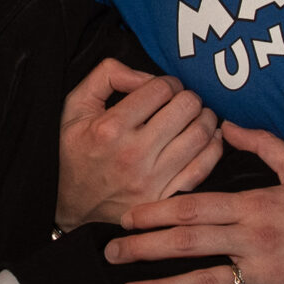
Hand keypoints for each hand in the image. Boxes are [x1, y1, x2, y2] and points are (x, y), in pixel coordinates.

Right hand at [57, 58, 225, 230]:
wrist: (69, 207)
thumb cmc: (74, 152)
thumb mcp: (75, 106)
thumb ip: (107, 76)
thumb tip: (145, 76)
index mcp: (110, 128)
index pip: (160, 89)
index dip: (167, 82)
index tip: (164, 89)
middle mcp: (133, 154)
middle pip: (186, 109)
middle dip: (189, 97)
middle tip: (183, 101)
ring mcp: (152, 180)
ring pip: (200, 135)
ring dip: (206, 118)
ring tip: (197, 115)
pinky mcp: (164, 198)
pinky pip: (203, 168)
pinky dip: (214, 147)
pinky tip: (208, 138)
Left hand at [105, 122, 283, 283]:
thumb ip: (263, 145)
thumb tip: (226, 125)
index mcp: (256, 205)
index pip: (194, 207)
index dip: (155, 212)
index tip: (125, 216)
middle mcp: (255, 240)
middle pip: (188, 244)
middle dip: (144, 249)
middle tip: (110, 254)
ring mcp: (267, 276)